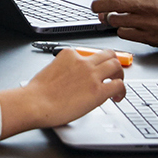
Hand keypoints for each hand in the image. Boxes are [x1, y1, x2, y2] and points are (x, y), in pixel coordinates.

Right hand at [0, 48, 126, 136]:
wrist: (35, 103)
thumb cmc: (37, 93)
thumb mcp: (50, 70)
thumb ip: (65, 70)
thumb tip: (72, 79)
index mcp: (70, 55)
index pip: (90, 54)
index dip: (96, 63)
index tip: (96, 71)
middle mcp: (83, 62)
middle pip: (108, 54)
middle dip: (113, 63)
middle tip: (113, 73)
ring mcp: (92, 75)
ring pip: (117, 66)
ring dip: (120, 75)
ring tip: (117, 84)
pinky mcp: (98, 91)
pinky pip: (119, 85)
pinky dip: (122, 91)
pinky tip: (117, 98)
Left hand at [91, 0, 157, 49]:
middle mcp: (145, 3)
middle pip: (109, 2)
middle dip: (97, 5)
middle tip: (95, 6)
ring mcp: (145, 21)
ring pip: (114, 19)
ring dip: (110, 19)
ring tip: (111, 18)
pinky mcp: (146, 36)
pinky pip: (123, 33)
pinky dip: (121, 30)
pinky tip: (125, 28)